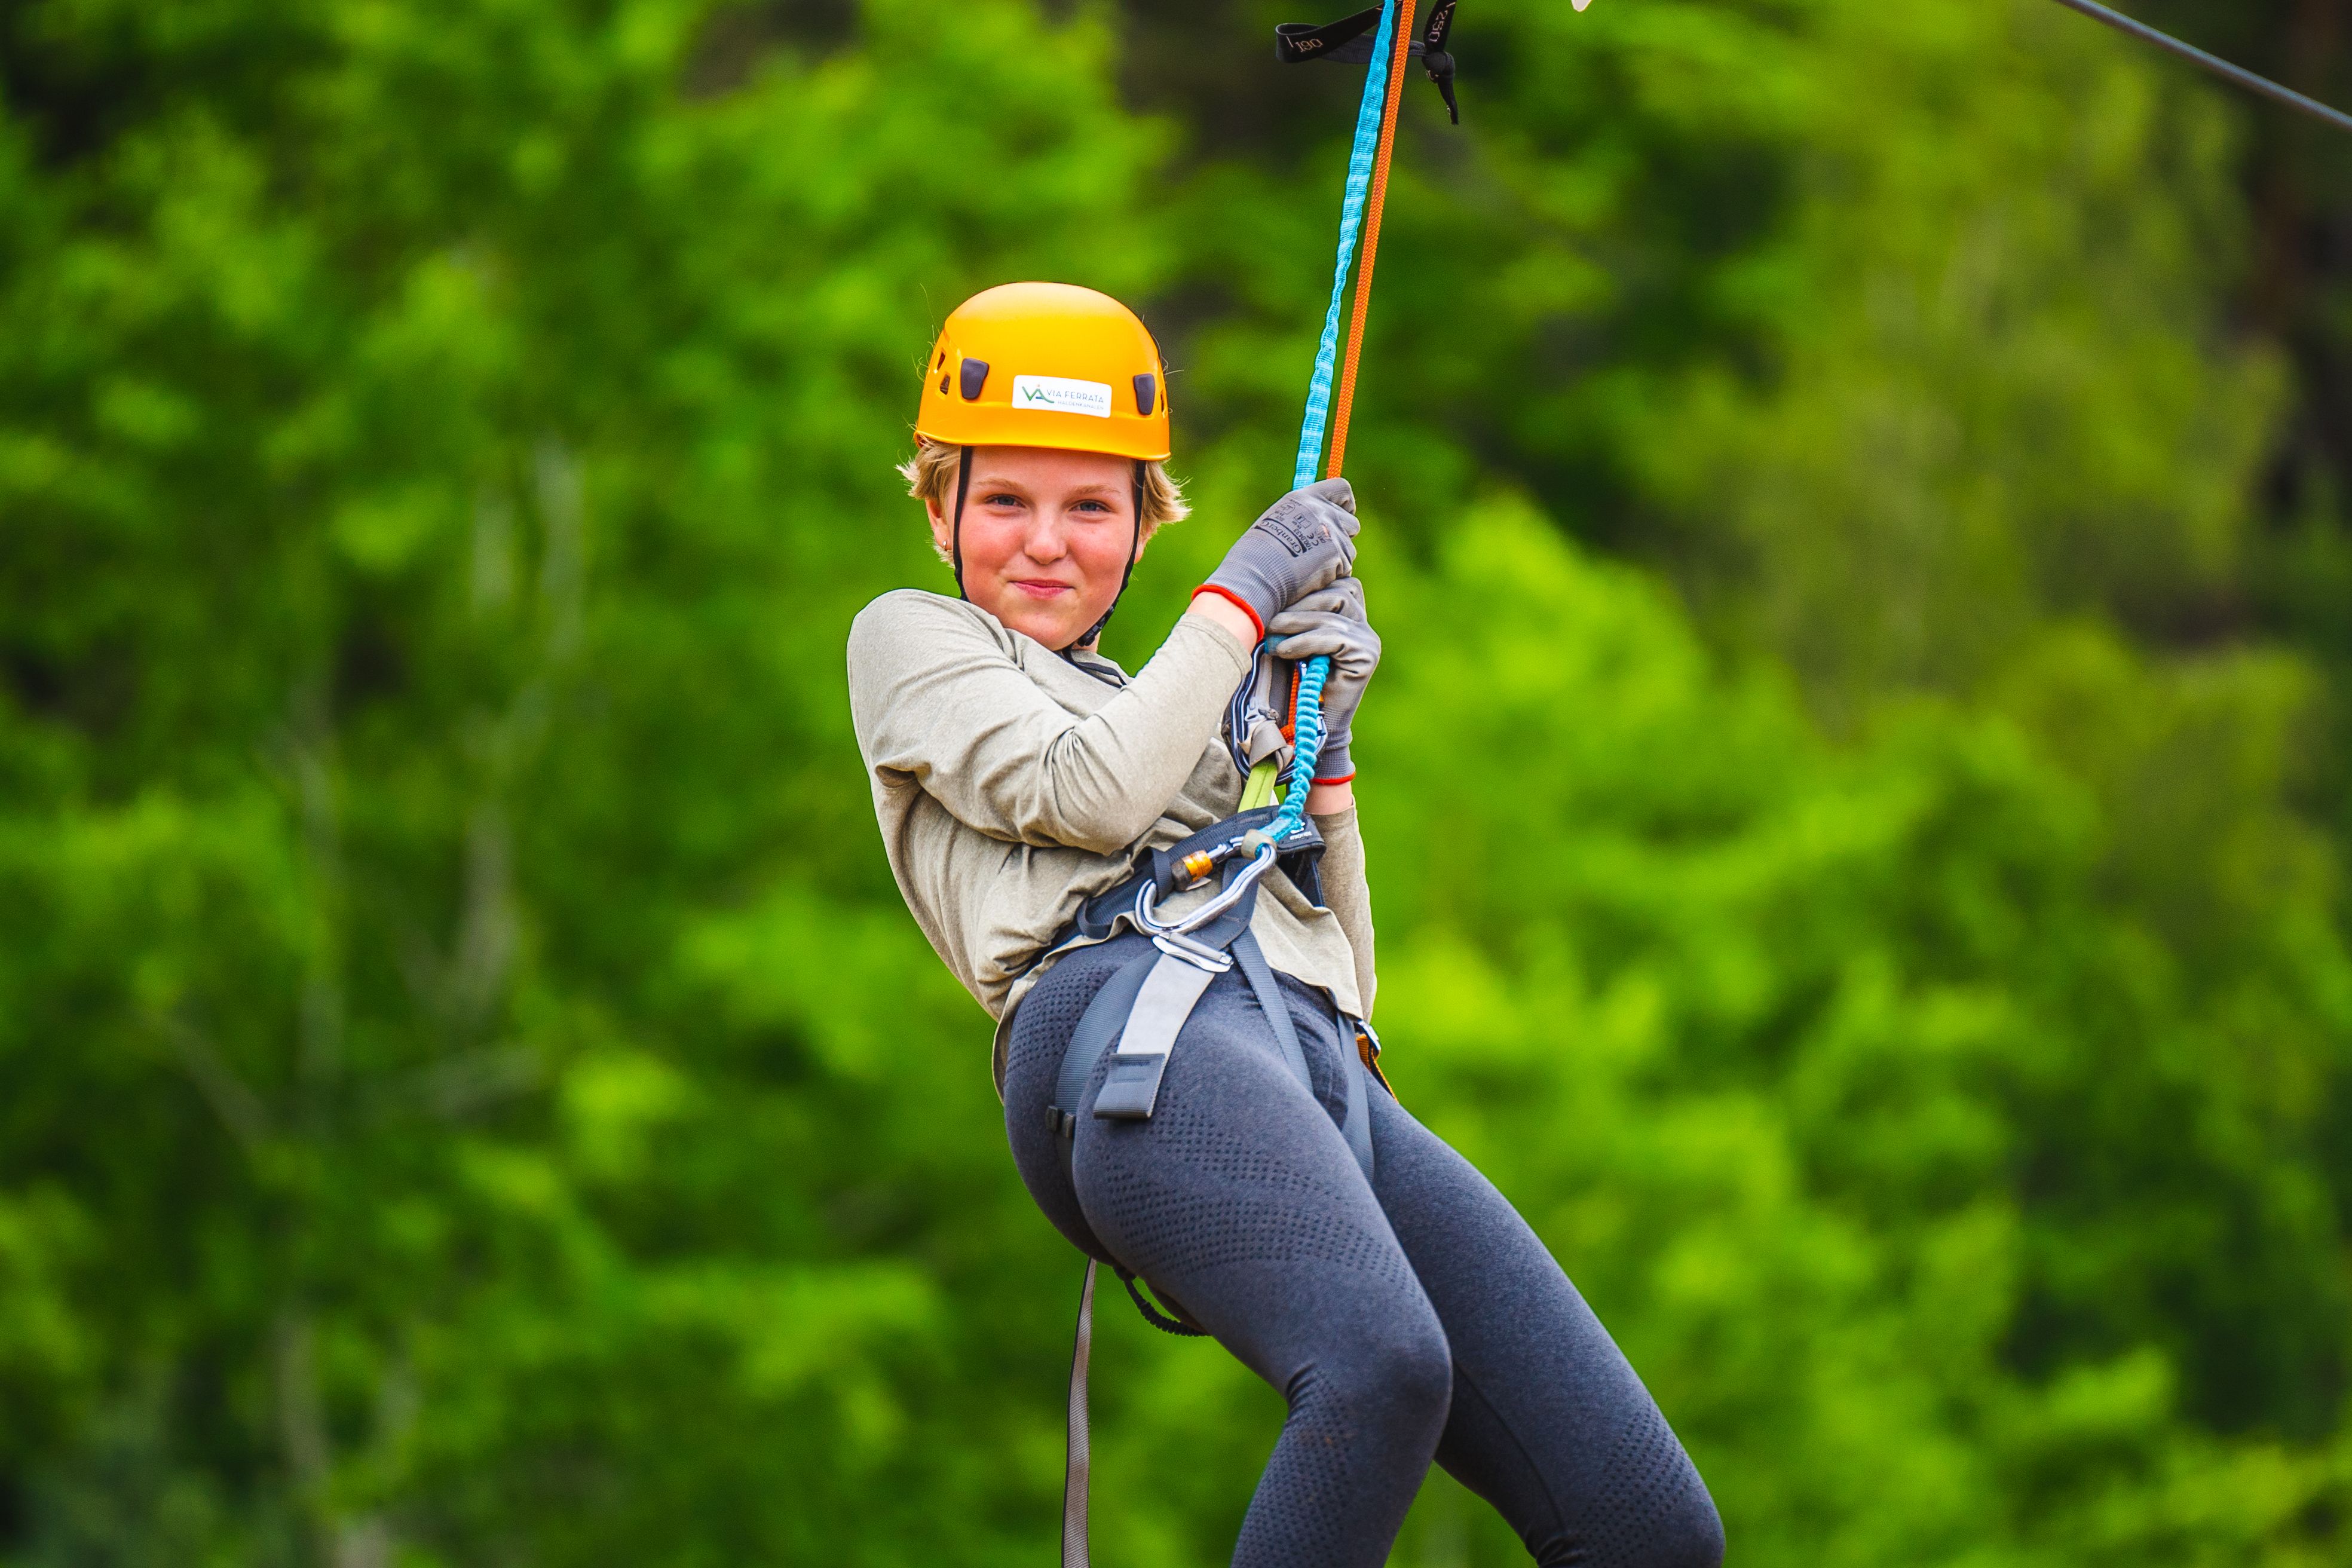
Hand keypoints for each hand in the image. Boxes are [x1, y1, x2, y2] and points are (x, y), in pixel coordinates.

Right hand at [1196, 478, 1358, 638]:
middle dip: (1342, 539)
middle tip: (1322, 554)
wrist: (1256, 575)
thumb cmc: (1257, 555)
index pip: (1342, 488)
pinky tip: (1310, 579)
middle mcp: (1321, 511)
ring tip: (1308, 569)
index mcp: (1304, 498)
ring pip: (1349, 550)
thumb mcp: (1276, 523)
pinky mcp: (1337, 554)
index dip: (1345, 504)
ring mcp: (1332, 532)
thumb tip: (1320, 526)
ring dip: (1336, 561)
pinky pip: (1345, 568)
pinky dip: (1332, 576)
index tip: (1342, 515)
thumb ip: (1302, 519)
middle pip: (1351, 524)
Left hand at [1267, 577, 1378, 783]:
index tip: (1277, 592)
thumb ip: (1292, 614)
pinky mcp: (1366, 656)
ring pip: (1334, 612)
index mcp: (1350, 615)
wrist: (1313, 724)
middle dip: (1301, 601)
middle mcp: (1364, 625)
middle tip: (1270, 617)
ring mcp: (1369, 640)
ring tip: (1272, 634)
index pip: (1337, 580)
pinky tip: (1285, 651)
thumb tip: (1266, 586)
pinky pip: (1335, 638)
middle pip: (1338, 592)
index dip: (1310, 583)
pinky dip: (1306, 642)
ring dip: (1298, 621)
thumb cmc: (1297, 679)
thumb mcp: (1293, 639)